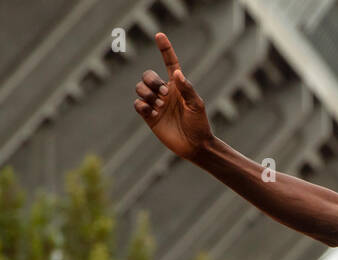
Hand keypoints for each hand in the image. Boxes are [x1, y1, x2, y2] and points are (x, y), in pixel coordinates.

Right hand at [133, 32, 213, 160]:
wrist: (195, 146)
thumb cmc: (199, 125)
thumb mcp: (197, 105)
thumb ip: (187, 88)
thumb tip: (176, 73)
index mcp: (177, 86)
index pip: (169, 63)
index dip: (164, 49)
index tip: (159, 35)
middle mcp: (164, 92)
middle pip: (147, 75)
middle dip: (151, 81)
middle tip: (163, 95)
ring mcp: (155, 104)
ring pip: (139, 88)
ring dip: (146, 94)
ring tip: (159, 106)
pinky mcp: (149, 116)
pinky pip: (137, 104)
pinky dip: (142, 106)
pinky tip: (153, 114)